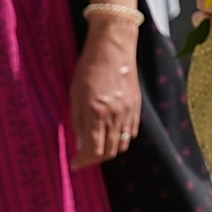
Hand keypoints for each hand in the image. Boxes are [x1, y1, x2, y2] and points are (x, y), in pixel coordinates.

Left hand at [69, 20, 141, 167]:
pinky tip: (110, 133)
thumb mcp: (74, 95)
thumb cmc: (88, 68)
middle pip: (109, 152)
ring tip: (97, 146)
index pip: (93, 151)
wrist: (112, 47)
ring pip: (122, 144)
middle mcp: (115, 115)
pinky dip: (121, 138)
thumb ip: (77, 122)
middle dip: (94, 159)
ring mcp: (128, 111)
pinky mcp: (137, 105)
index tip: (74, 164)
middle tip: (83, 157)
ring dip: (109, 150)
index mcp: (96, 113)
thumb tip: (80, 143)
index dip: (83, 162)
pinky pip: (131, 131)